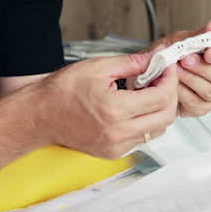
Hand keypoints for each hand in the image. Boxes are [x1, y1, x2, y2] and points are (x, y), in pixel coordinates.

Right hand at [36, 53, 178, 158]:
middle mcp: (118, 132)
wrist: (41, 116)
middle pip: (165, 117)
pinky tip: (133, 108)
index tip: (166, 69)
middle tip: (162, 80)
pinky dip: (145, 122)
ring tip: (146, 93)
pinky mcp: (113, 153)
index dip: (169, 80)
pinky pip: (141, 138)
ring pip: (156, 130)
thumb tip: (155, 58)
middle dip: (170, 96)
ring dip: (159, 110)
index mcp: (115, 109)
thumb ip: (131, 63)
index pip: (161, 97)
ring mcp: (116, 146)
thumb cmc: (62, 91)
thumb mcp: (98, 68)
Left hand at [150, 21, 210, 117]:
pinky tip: (174, 86)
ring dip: (191, 80)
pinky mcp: (199, 108)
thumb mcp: (179, 41)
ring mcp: (210, 95)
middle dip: (202, 68)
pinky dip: (183, 94)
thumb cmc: (166, 56)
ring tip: (176, 72)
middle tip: (185, 60)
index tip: (208, 53)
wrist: (148, 73)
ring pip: (209, 91)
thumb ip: (197, 35)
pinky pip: (196, 103)